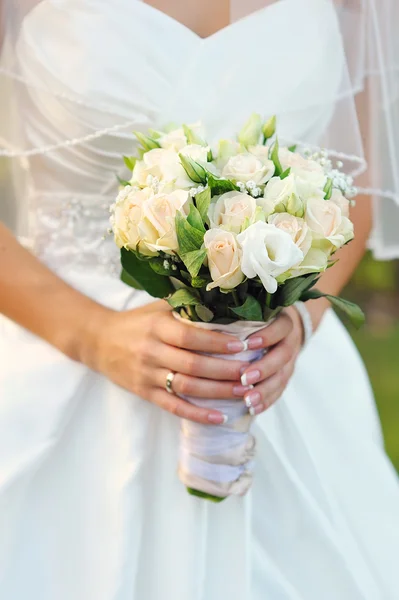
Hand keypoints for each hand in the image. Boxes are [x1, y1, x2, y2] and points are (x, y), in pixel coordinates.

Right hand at [83, 301, 257, 424]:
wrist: (98, 341)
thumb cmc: (137, 322)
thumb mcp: (158, 308)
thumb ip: (186, 308)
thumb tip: (226, 305)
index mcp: (158, 327)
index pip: (191, 337)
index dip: (218, 342)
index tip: (243, 345)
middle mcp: (152, 351)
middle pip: (194, 365)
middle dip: (226, 371)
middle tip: (252, 372)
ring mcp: (148, 375)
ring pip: (188, 387)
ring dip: (218, 392)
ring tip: (244, 392)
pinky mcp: (145, 393)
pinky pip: (174, 407)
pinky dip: (198, 414)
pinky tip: (220, 418)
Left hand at [240, 307, 303, 414]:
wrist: (283, 328)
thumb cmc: (259, 317)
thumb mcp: (254, 311)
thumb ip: (237, 315)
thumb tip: (202, 318)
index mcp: (281, 321)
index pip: (280, 327)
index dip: (266, 336)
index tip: (247, 344)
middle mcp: (289, 341)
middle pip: (283, 356)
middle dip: (264, 368)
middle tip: (245, 378)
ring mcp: (290, 360)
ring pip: (282, 377)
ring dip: (265, 391)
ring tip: (248, 401)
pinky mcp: (285, 376)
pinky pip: (280, 391)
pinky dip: (267, 401)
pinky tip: (253, 409)